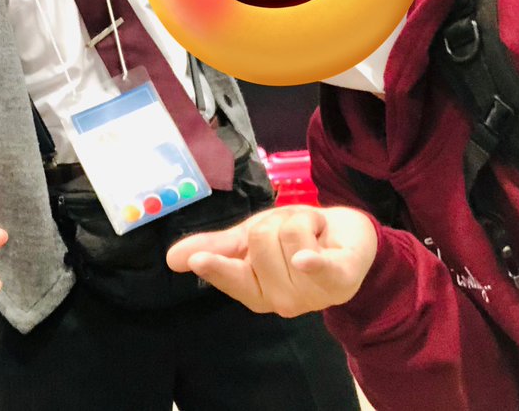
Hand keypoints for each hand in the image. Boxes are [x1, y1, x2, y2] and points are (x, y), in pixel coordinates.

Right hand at [166, 205, 377, 316]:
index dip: (216, 268)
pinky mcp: (341, 278)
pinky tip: (304, 259)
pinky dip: (311, 260)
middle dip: (275, 222)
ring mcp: (313, 293)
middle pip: (260, 241)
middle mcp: (282, 300)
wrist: (346, 236)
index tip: (198, 260)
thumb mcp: (252, 240)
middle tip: (292, 230)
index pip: (232, 280)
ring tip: (312, 233)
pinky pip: (319, 266)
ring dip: (301, 219)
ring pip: (287, 235)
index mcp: (257, 292)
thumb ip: (215, 249)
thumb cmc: (294, 240)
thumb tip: (172, 259)